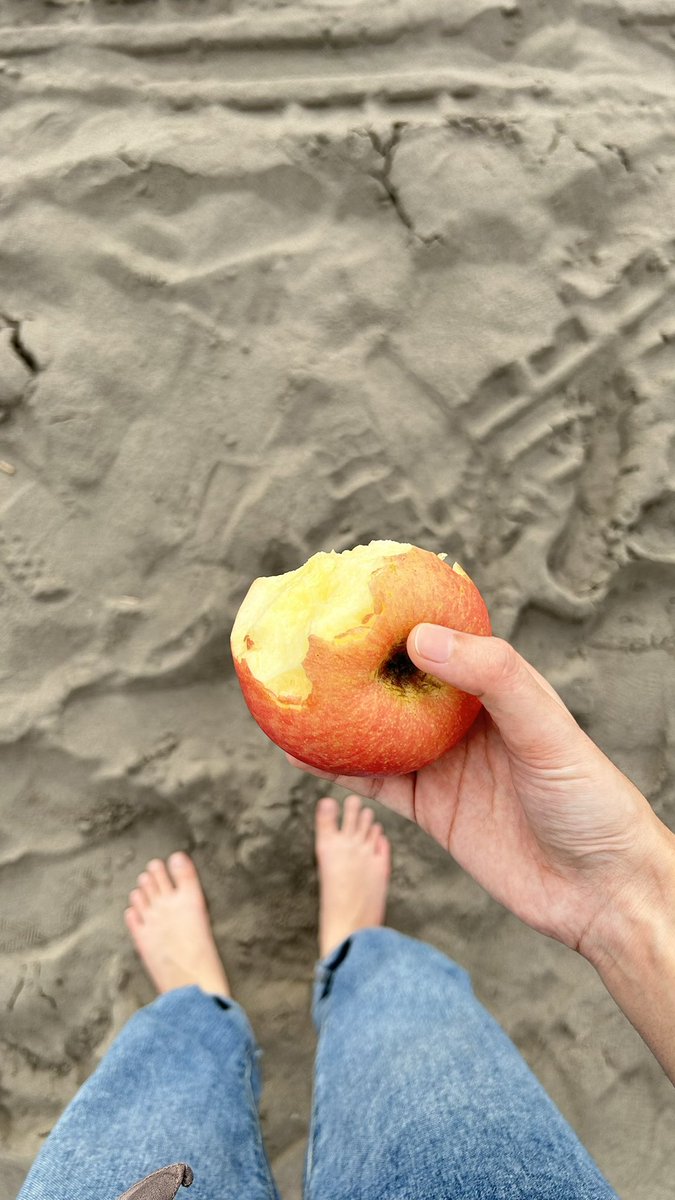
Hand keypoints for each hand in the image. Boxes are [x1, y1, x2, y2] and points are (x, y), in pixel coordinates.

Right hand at [285, 624, 670, 958]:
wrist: (600, 893)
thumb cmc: (592, 801)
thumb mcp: (546, 728)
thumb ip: (492, 677)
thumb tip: (420, 637)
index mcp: (498, 690)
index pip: (442, 643)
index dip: (401, 620)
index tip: (356, 599)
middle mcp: (466, 723)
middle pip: (401, 687)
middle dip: (359, 666)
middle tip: (310, 641)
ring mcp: (446, 767)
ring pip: (379, 734)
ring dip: (340, 717)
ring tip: (292, 693)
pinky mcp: (432, 811)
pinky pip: (376, 783)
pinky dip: (339, 769)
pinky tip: (303, 753)